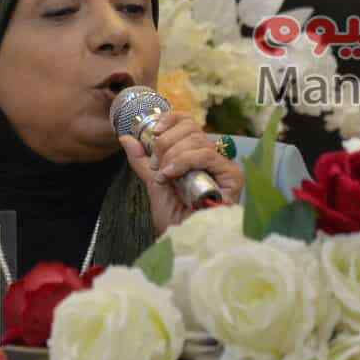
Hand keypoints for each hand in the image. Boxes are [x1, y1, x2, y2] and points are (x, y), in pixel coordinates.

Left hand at [119, 112, 243, 235]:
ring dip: (173, 155)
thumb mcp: (154, 184)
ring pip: (197, 140)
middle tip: (158, 166)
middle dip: (167, 143)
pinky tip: (172, 174)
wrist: (185, 240)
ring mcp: (224, 166)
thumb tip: (126, 138)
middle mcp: (212, 158)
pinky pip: (206, 155)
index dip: (171, 119)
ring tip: (165, 175)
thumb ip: (143, 161)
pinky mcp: (232, 176)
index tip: (155, 131)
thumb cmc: (174, 218)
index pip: (188, 123)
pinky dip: (184, 161)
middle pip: (192, 128)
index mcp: (195, 156)